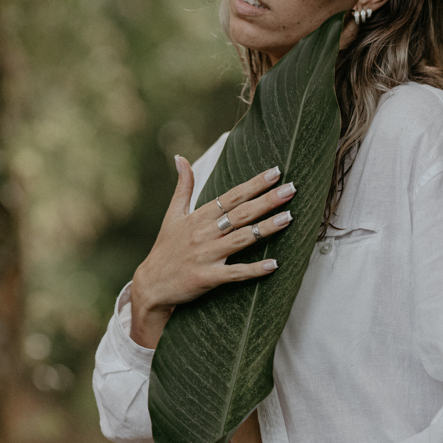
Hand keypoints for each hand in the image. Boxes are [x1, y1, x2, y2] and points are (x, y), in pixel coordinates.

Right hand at [129, 156, 296, 348]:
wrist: (151, 285)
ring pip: (241, 239)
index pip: (231, 196)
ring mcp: (206, 256)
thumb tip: (180, 158)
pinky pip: (235, 273)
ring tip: (289, 218)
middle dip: (267, 200)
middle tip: (291, 188)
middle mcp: (204, 234)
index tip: (275, 172)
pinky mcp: (207, 277)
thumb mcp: (172, 215)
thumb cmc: (165, 249)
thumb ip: (183, 187)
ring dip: (266, 228)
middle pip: (240, 213)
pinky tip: (274, 264)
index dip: (254, 184)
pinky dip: (255, 269)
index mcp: (199, 217)